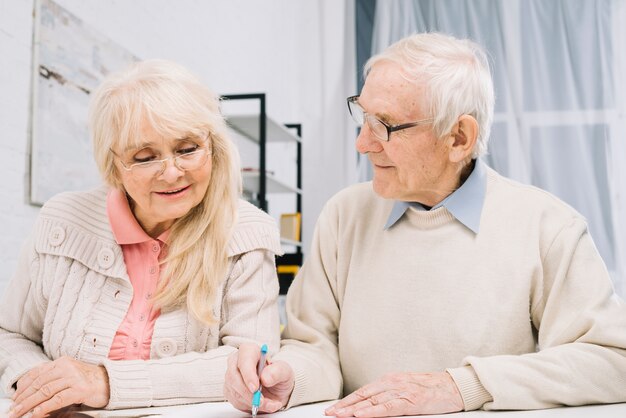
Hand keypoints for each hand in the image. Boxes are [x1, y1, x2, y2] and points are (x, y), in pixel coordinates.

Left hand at [9, 356, 109, 417]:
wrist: (111, 382)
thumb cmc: (89, 381)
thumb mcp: (69, 375)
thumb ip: (53, 379)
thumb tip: (32, 394)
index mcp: (62, 362)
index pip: (36, 373)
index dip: (22, 387)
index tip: (14, 398)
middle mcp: (67, 367)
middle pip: (38, 383)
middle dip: (23, 398)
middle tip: (14, 409)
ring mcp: (74, 377)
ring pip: (45, 391)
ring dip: (29, 404)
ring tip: (20, 413)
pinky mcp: (80, 389)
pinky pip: (58, 399)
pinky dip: (45, 407)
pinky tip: (37, 413)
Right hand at [224, 343, 294, 412]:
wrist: (276, 388)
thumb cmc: (278, 375)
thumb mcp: (284, 371)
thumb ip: (277, 372)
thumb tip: (265, 378)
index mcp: (250, 351)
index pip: (244, 359)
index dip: (248, 374)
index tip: (255, 388)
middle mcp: (237, 362)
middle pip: (234, 377)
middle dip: (248, 393)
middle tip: (262, 401)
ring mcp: (231, 377)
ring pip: (235, 391)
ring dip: (252, 402)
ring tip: (269, 403)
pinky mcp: (230, 390)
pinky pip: (236, 401)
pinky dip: (249, 406)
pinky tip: (261, 404)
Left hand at [325, 371, 462, 416]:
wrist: (455, 386)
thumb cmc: (433, 389)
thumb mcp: (407, 389)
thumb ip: (391, 395)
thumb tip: (373, 405)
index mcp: (390, 380)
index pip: (364, 391)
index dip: (348, 400)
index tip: (335, 408)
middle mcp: (393, 382)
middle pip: (364, 395)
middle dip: (345, 405)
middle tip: (330, 413)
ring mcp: (402, 390)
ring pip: (372, 401)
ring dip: (354, 409)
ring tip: (340, 415)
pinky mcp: (411, 400)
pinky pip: (388, 407)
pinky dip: (372, 411)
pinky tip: (361, 414)